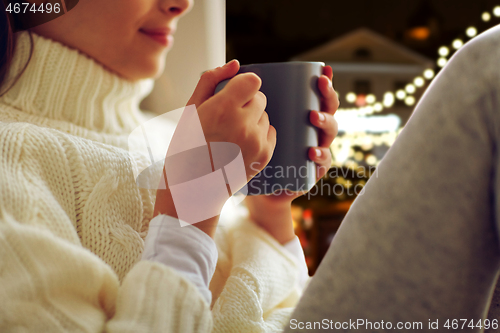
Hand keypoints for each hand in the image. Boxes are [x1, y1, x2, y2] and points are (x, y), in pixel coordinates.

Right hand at [154, 60, 276, 237]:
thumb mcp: (191, 110)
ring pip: (266, 116)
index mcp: (223, 109)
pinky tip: (241, 145)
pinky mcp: (265, 156)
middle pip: (261, 98)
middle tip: (228, 119)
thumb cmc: (186, 147)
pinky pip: (270, 133)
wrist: (193, 189)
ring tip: (232, 136)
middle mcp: (243, 125)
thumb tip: (235, 64)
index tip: (233, 94)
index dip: (243, 85)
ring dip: (253, 120)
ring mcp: (256, 142)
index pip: (253, 81)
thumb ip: (211, 80)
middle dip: (247, 103)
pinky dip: (259, 135)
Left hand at [245, 66, 338, 242]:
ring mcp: (312, 150)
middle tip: (321, 85)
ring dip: (325, 123)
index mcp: (297, 116)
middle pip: (328, 110)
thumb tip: (235, 64)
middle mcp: (309, 131)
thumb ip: (231, 90)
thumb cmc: (241, 146)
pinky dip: (320, 157)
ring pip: (329, 134)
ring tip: (314, 117)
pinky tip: (312, 152)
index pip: (315, 96)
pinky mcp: (310, 172)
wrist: (248, 185)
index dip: (325, 82)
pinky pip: (322, 164)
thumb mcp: (234, 116)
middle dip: (328, 96)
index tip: (323, 71)